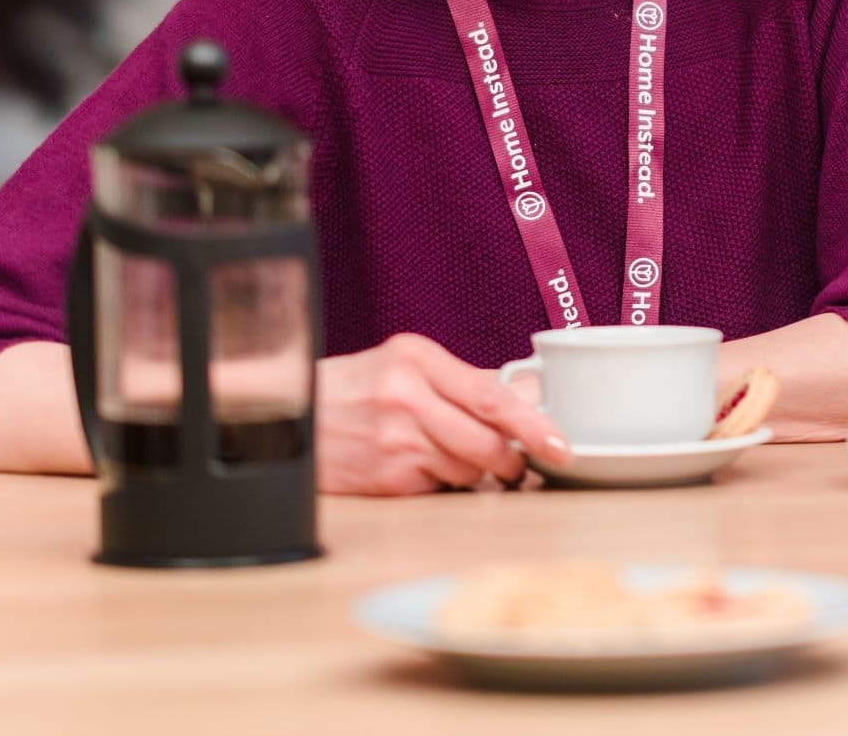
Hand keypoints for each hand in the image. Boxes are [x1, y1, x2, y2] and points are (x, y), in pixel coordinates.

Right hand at [315, 334, 569, 494]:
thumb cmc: (353, 389)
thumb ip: (463, 380)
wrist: (288, 415)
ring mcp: (395, 441)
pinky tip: (429, 469)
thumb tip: (528, 394)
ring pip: (469, 468)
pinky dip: (446, 483)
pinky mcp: (387, 479)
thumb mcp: (404, 364)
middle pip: (487, 440)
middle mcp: (407, 397)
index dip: (534, 423)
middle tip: (522, 463)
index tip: (560, 442)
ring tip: (466, 461)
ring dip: (481, 473)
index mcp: (418, 359)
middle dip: (515, 458)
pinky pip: (440, 487)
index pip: (491, 395)